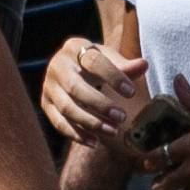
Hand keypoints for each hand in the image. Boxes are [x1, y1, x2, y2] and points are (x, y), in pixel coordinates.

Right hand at [41, 37, 148, 155]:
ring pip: (67, 108)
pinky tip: (95, 142)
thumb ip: (125, 65)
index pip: (94, 62)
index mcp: (74, 48)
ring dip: (90, 122)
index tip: (132, 93)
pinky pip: (59, 123)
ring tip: (113, 131)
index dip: (113, 77)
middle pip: (76, 88)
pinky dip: (77, 135)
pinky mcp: (46, 105)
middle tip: (122, 117)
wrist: (68, 66)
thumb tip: (144, 65)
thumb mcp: (108, 58)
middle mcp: (57, 66)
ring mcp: (49, 87)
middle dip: (100, 104)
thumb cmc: (94, 62)